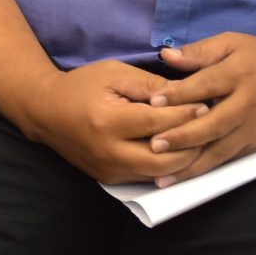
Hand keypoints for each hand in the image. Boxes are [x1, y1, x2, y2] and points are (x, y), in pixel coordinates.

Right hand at [25, 60, 207, 184]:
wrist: (45, 112)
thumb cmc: (81, 85)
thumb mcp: (114, 74)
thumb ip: (150, 85)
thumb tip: (188, 94)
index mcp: (108, 122)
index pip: (159, 124)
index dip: (186, 114)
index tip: (207, 103)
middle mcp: (109, 153)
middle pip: (165, 160)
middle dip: (193, 144)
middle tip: (210, 126)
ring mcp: (109, 172)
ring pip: (160, 175)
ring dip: (184, 159)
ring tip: (200, 138)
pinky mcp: (111, 180)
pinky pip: (148, 177)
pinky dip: (167, 166)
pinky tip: (179, 149)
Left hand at [141, 34, 255, 183]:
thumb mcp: (233, 43)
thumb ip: (200, 52)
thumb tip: (165, 56)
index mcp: (238, 74)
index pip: (207, 84)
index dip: (180, 94)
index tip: (154, 101)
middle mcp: (245, 104)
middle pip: (214, 124)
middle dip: (184, 137)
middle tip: (155, 145)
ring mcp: (252, 128)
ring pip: (221, 150)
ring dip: (192, 165)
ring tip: (164, 176)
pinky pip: (229, 159)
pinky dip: (207, 169)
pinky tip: (185, 178)